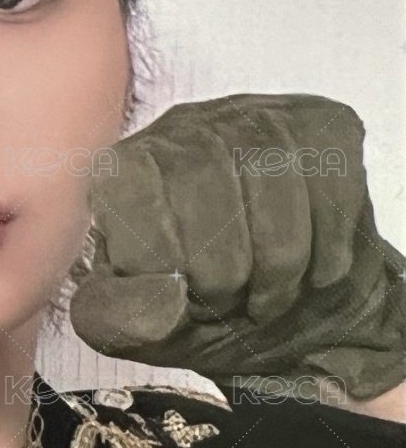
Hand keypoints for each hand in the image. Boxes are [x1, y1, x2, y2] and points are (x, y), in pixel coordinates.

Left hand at [69, 93, 404, 400]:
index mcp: (124, 167)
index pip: (130, 189)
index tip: (173, 291)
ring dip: (276, 273)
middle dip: (220, 276)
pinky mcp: (324, 126)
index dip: (157, 257)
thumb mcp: (138, 329)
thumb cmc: (200, 310)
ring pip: (275, 189)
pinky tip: (307, 272)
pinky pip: (332, 190)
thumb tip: (162, 291)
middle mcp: (185, 127)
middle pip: (204, 188)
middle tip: (224, 301)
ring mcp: (257, 118)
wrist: (292, 314)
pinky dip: (323, 259)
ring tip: (263, 296)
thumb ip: (117, 317)